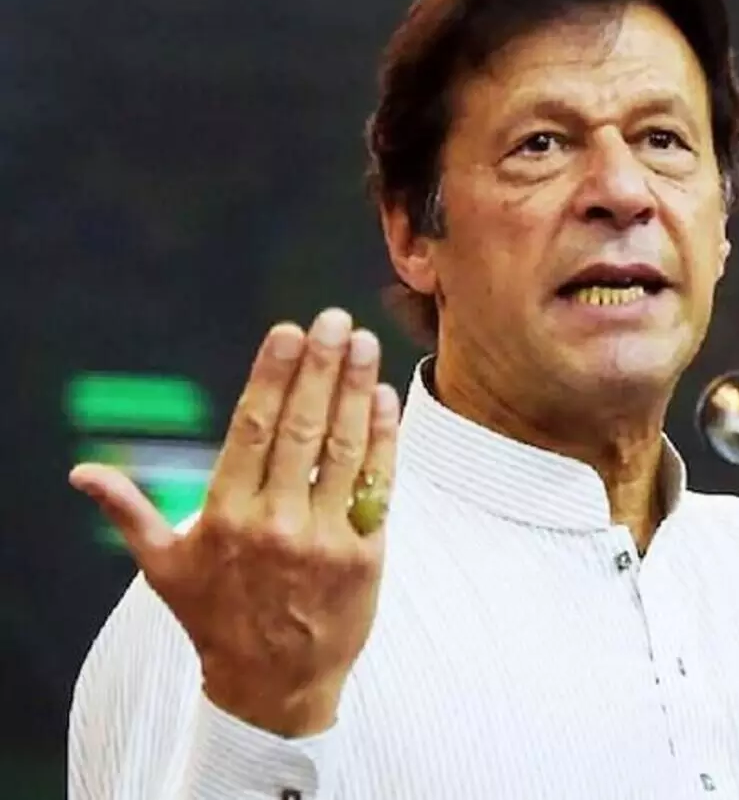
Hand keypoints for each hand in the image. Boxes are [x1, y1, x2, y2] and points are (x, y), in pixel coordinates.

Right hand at [70, 308, 399, 736]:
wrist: (274, 687)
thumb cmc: (217, 619)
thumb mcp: (164, 568)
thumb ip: (130, 512)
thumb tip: (82, 474)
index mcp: (224, 516)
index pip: (251, 430)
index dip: (271, 376)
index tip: (288, 331)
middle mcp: (274, 522)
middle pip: (301, 429)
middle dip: (320, 368)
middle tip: (335, 320)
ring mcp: (322, 539)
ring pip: (342, 450)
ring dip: (357, 391)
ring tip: (364, 344)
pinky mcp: (365, 555)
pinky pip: (376, 486)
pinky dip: (383, 440)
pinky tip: (386, 399)